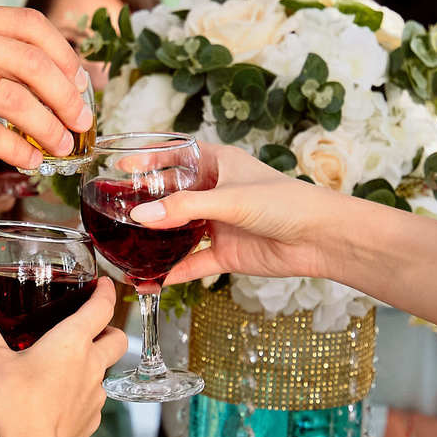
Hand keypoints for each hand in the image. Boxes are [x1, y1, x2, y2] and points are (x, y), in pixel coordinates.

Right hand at [0, 2, 91, 174]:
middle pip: (33, 62)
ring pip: (13, 98)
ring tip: (61, 148)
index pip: (32, 25)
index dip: (66, 56)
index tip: (81, 84)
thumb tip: (21, 76)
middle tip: (81, 122)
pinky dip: (14, 149)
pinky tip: (27, 162)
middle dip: (68, 96)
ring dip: (47, 127)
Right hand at [0, 279, 126, 436]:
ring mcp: (95, 394)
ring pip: (105, 370)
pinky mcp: (91, 419)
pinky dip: (82, 393)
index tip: (105, 285)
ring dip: (93, 363)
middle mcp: (91, 365)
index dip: (106, 292)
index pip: (102, 307)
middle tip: (93, 326)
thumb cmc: (18, 407)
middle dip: (109, 328)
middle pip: (118, 338)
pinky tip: (59, 398)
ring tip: (66, 365)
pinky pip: (93, 399)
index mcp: (72, 342)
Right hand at [131, 144, 358, 287]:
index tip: (122, 168)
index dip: (149, 160)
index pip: (177, 156)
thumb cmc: (286, 202)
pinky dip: (173, 272)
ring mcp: (220, 224)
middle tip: (116, 213)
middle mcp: (217, 192)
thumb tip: (141, 217)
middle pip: (173, 197)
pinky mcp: (227, 253)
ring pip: (179, 233)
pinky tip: (152, 280)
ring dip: (156, 242)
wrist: (321, 238)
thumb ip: (184, 209)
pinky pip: (192, 263)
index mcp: (220, 164)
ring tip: (126, 249)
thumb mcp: (230, 199)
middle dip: (147, 206)